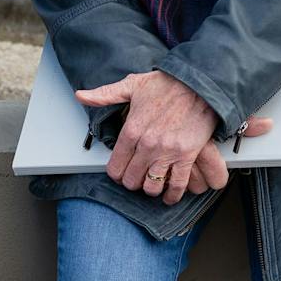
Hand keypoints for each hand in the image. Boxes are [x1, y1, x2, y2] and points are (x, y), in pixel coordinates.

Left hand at [76, 70, 272, 205]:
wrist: (199, 84)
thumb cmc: (167, 84)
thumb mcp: (132, 85)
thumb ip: (105, 94)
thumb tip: (81, 96)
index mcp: (132, 129)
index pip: (115, 166)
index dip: (116, 174)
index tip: (120, 173)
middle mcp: (147, 144)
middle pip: (132, 180)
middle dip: (131, 183)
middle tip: (135, 179)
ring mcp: (167, 152)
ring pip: (152, 186)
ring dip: (150, 190)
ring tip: (151, 186)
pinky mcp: (186, 156)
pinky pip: (177, 185)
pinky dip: (172, 195)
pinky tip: (169, 196)